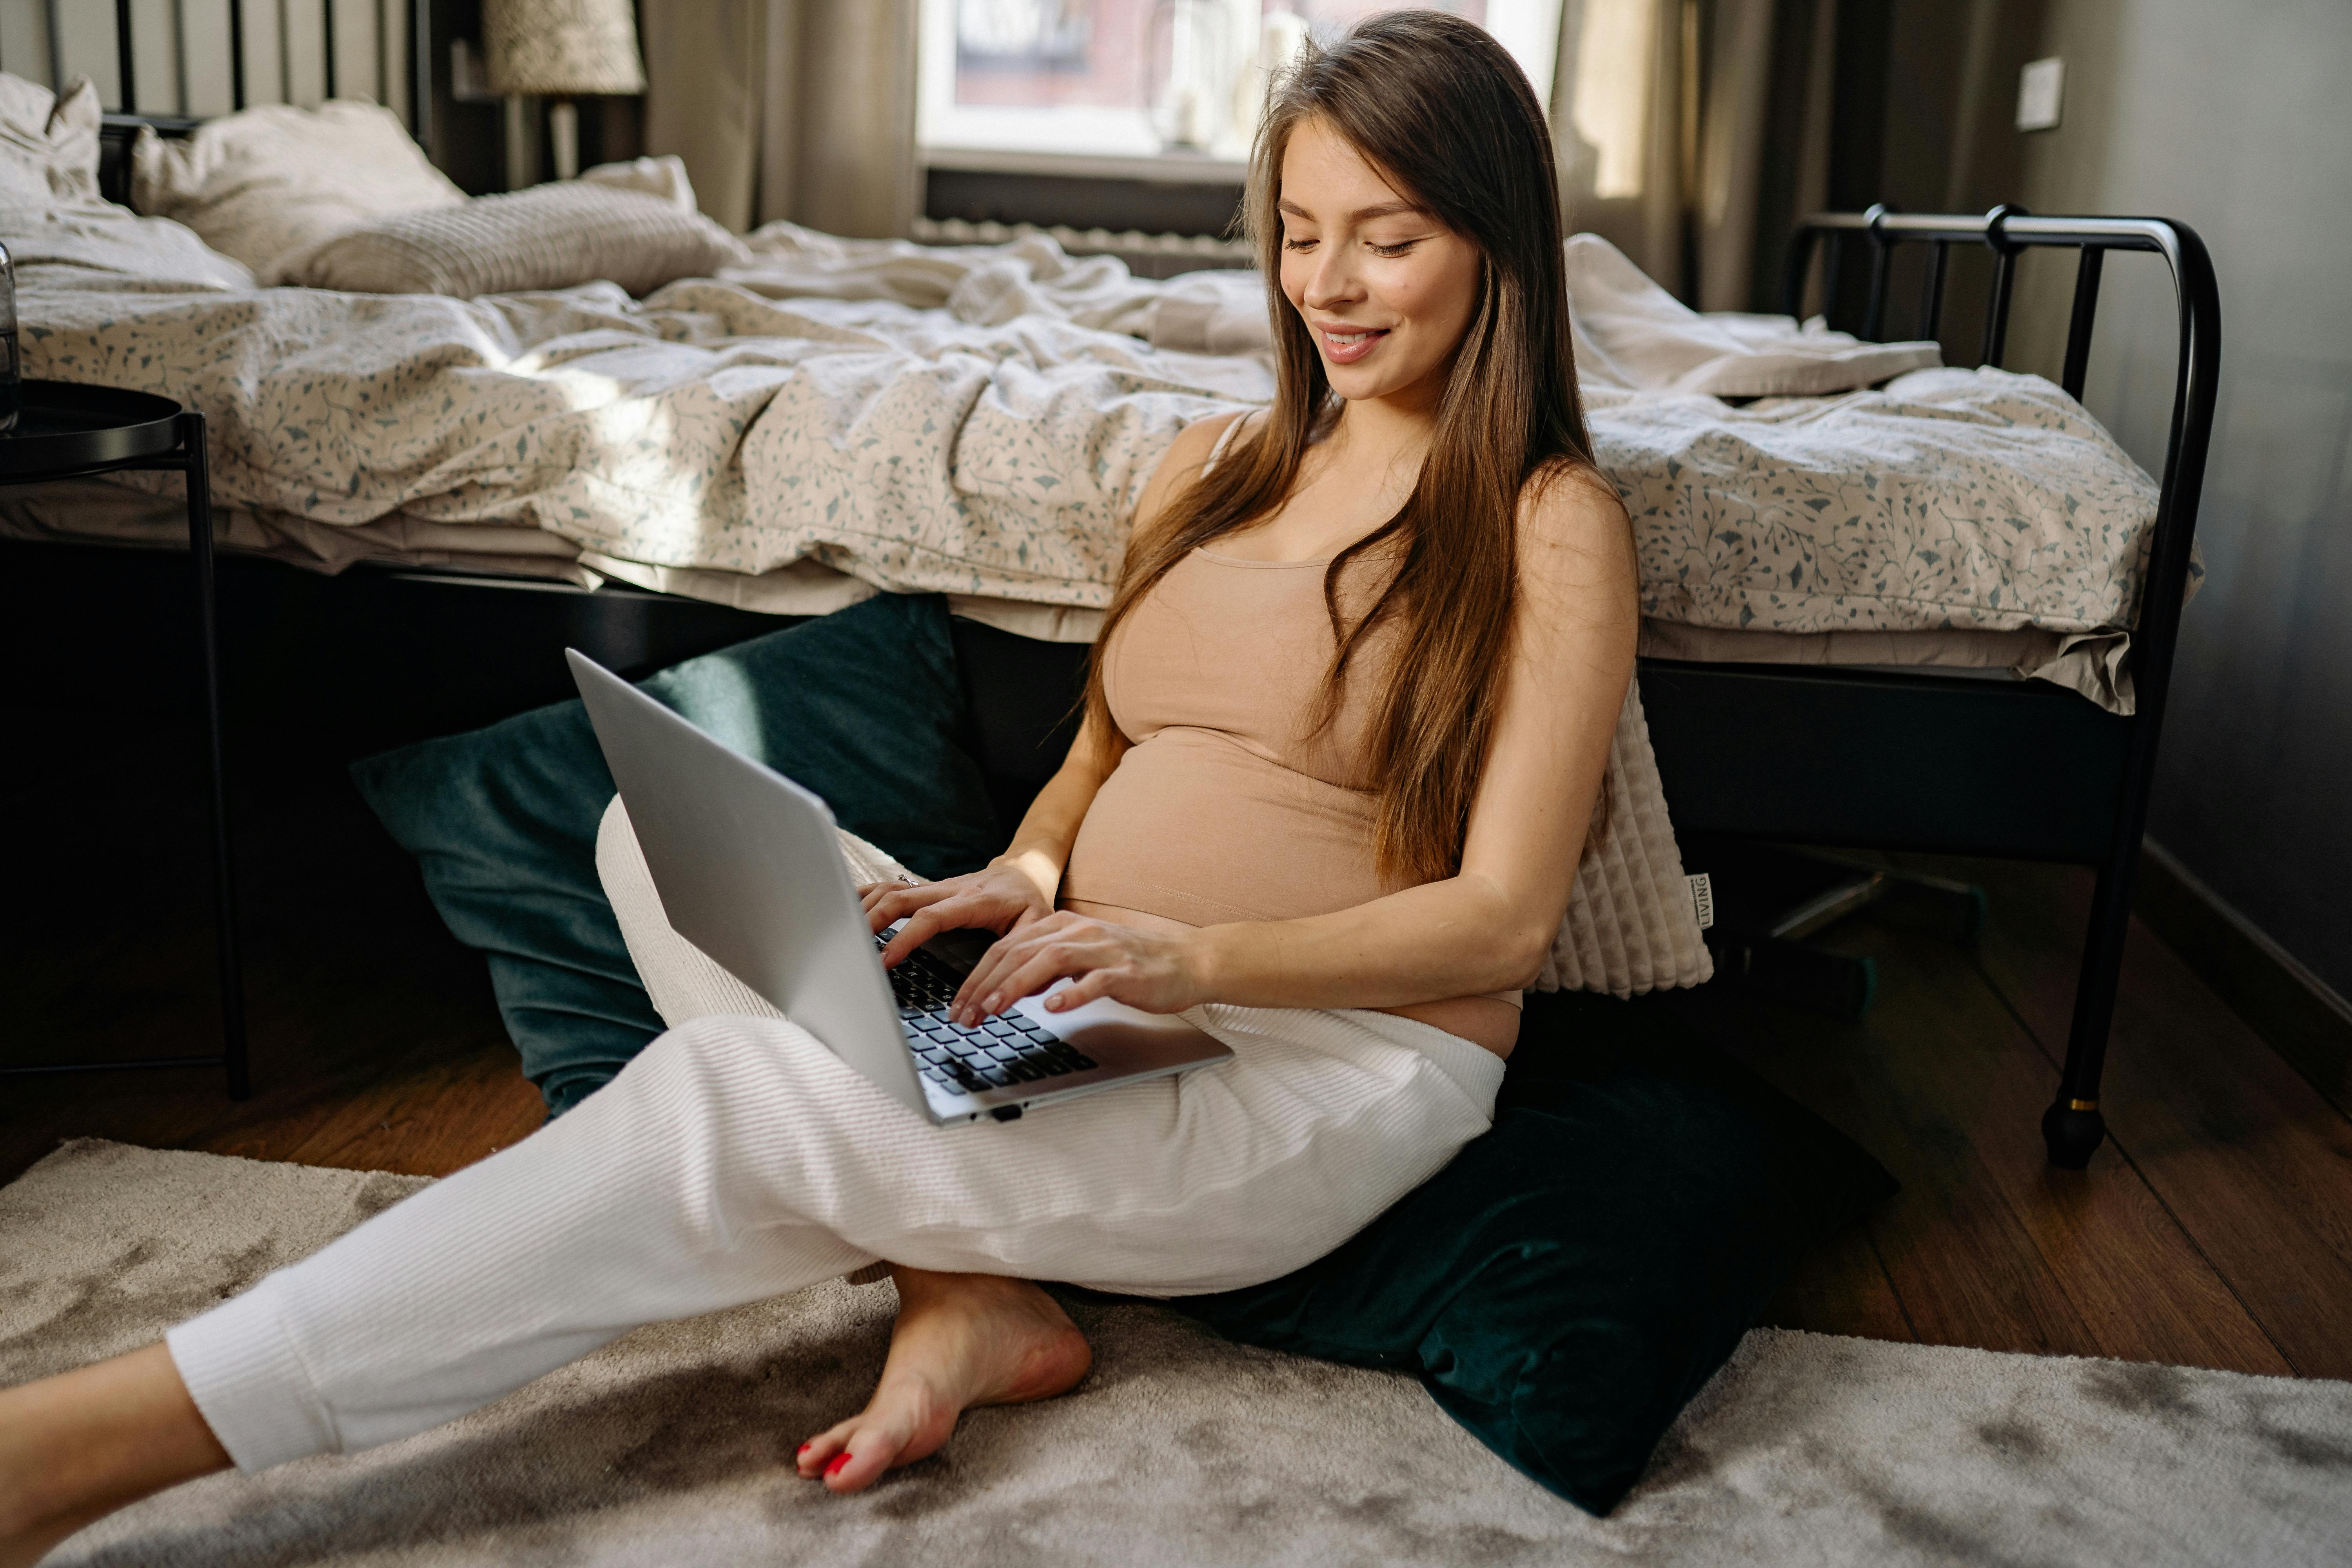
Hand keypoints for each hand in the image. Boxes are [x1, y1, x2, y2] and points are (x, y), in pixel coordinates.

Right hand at [861, 860, 1054, 967]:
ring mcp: (934, 886)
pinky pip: (890, 886)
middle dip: (871, 922)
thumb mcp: (1036, 926)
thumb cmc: (1029, 903)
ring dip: (864, 908)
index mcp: (974, 901)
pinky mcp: (925, 888)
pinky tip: (847, 909)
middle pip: (900, 898)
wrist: (1024, 871)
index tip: (885, 961)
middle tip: (851, 950)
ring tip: (842, 934)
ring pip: (890, 889)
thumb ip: (1019, 951)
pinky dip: (866, 895)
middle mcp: (949, 889)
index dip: (904, 938)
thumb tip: (1000, 986)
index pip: (931, 917)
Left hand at [947, 910, 1210, 1024]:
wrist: (1185, 961)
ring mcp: (1102, 950)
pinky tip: (1052, 1007)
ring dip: (1016, 986)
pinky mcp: (1125, 971)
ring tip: (994, 1008)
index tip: (960, 1004)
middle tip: (965, 1014)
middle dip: (986, 985)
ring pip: (1048, 961)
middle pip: (1019, 952)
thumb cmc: (1132, 963)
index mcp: (1062, 925)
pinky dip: (1071, 993)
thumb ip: (1046, 968)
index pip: (1007, 947)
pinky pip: (1093, 981)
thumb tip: (1010, 987)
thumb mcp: (1081, 958)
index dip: (978, 976)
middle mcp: (1078, 932)